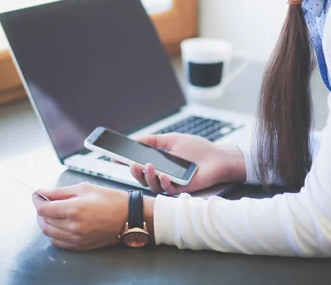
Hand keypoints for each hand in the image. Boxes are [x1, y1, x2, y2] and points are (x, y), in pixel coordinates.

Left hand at [32, 182, 127, 250]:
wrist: (129, 216)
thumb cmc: (110, 200)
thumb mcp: (85, 188)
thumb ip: (60, 191)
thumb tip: (42, 192)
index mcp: (74, 208)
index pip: (43, 209)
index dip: (37, 201)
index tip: (36, 194)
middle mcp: (73, 226)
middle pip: (44, 221)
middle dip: (40, 210)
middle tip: (44, 202)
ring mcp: (77, 238)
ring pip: (49, 233)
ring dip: (45, 222)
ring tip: (51, 213)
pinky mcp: (81, 246)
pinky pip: (58, 242)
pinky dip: (54, 233)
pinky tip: (59, 224)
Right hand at [130, 133, 245, 194]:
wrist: (217, 158)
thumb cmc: (196, 148)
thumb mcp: (171, 139)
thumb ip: (151, 140)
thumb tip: (132, 139)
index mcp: (158, 162)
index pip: (138, 164)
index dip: (125, 162)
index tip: (113, 158)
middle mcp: (161, 174)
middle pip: (141, 177)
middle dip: (134, 172)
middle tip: (131, 164)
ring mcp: (170, 183)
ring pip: (151, 185)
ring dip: (148, 177)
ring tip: (149, 166)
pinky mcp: (180, 191)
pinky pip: (166, 190)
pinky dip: (163, 182)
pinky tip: (164, 175)